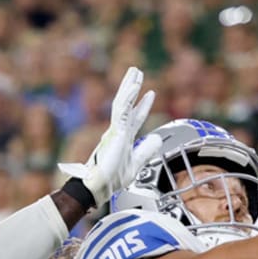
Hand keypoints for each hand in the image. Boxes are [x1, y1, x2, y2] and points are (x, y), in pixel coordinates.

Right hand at [58, 66, 161, 206]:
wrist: (99, 186)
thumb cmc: (112, 178)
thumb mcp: (136, 163)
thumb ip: (147, 150)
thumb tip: (158, 139)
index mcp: (124, 138)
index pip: (136, 117)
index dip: (143, 105)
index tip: (150, 93)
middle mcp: (118, 131)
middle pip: (128, 104)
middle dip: (132, 87)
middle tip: (137, 72)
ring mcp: (115, 130)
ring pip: (123, 102)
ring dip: (129, 86)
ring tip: (134, 72)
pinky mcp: (115, 131)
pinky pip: (122, 111)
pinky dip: (129, 97)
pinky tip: (134, 87)